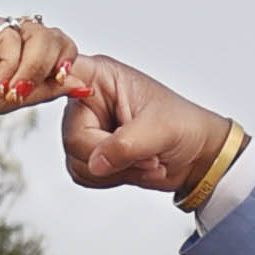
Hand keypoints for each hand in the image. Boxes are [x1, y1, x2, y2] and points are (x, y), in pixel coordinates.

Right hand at [0, 2, 80, 133]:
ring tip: (9, 92)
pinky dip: (10, 64)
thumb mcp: (12, 99)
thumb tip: (83, 84)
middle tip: (26, 93)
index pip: (59, 46)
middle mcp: (8, 32)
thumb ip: (46, 88)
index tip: (60, 84)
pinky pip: (13, 36)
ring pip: (39, 34)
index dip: (66, 64)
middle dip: (50, 67)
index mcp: (18, 50)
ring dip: (31, 68)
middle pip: (55, 37)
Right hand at [60, 53, 232, 198]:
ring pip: (77, 161)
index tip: (76, 105)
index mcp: (102, 78)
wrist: (198, 154)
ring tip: (146, 162)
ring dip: (115, 172)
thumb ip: (125, 145)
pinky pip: (84, 175)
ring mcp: (88, 128)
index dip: (56, 87)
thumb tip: (96, 162)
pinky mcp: (91, 153)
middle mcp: (89, 101)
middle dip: (111, 157)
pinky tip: (136, 169)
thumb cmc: (185, 126)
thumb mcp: (160, 130)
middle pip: (72, 137)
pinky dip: (112, 179)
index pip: (64, 75)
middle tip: (145, 156)